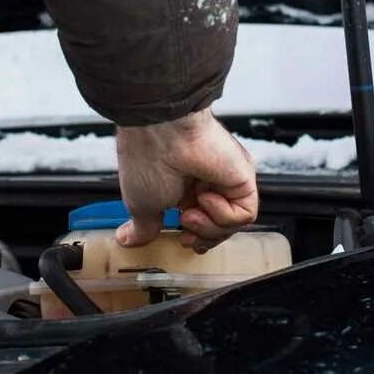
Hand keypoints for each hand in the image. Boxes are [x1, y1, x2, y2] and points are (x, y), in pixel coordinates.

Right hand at [114, 109, 257, 251]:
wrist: (161, 133)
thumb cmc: (147, 159)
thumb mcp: (141, 205)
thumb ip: (143, 227)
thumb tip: (128, 239)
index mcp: (183, 187)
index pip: (201, 223)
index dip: (195, 237)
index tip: (182, 239)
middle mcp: (206, 182)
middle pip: (219, 227)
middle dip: (204, 237)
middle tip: (188, 233)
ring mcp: (225, 180)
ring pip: (232, 224)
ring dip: (210, 227)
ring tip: (190, 212)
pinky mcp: (242, 178)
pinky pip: (244, 214)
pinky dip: (223, 214)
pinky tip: (205, 197)